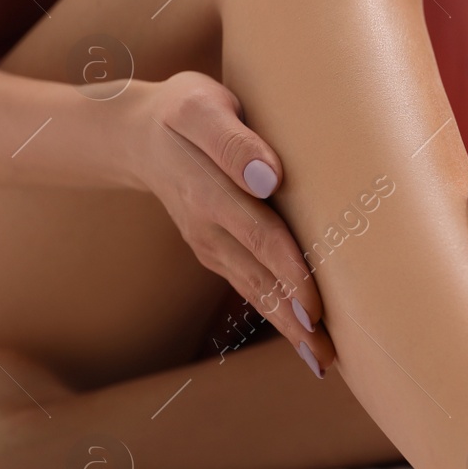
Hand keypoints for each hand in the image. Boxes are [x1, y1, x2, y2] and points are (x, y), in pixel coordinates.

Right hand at [119, 72, 334, 375]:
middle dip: (293, 319)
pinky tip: (303, 337)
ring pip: (255, 290)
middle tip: (329, 357)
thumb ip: (234, 141)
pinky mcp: (216, 251)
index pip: (261, 236)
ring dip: (287, 328)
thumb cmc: (185, 111)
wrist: (138, 132)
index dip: (290, 272)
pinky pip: (250, 286)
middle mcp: (209, 228)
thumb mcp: (202, 108)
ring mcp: (210, 245)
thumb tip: (269, 178)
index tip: (315, 307)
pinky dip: (276, 313)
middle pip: (260, 278)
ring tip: (322, 360)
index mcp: (210, 192)